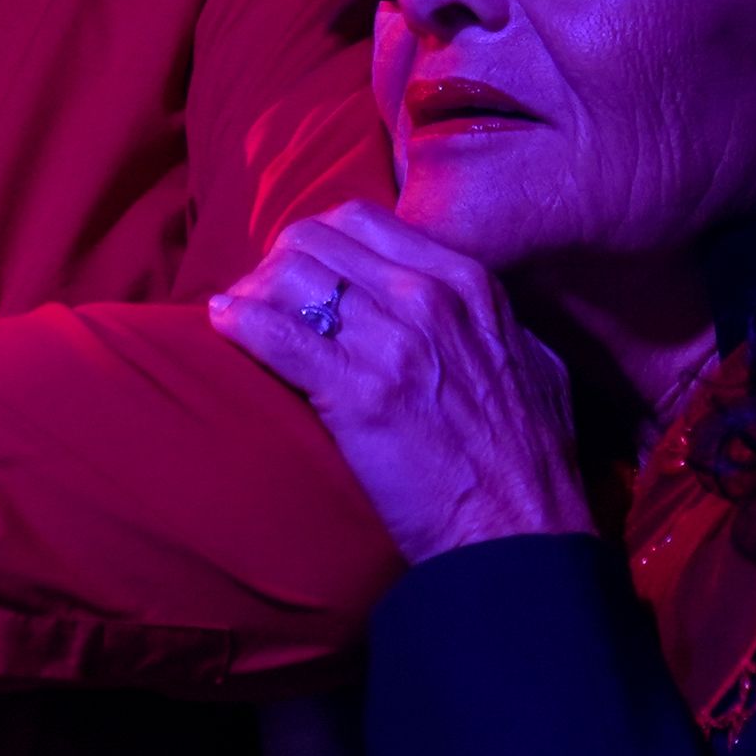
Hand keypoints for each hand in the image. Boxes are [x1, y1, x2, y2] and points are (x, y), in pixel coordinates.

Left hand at [208, 203, 587, 562]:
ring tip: (241, 317)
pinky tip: (224, 325)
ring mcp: (393, 342)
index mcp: (467, 283)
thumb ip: (487, 324)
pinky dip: (241, 323)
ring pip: (291, 275)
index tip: (303, 273)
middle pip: (317, 239)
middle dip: (279, 261)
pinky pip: (276, 333)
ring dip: (255, 291)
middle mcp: (428, 298)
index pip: (364, 220)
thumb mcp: (531, 365)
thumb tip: (460, 310)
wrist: (521, 534)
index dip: (320, 242)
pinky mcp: (357, 393)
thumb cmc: (528, 462)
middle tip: (264, 297)